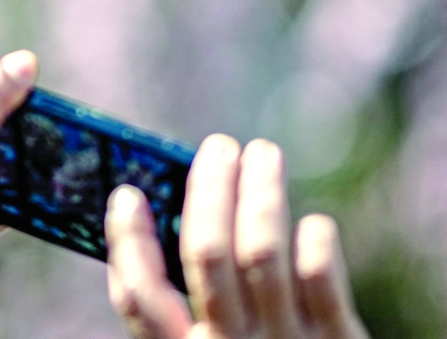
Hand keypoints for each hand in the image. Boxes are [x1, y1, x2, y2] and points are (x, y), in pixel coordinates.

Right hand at [105, 135, 368, 338]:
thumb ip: (203, 300)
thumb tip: (194, 208)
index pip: (140, 298)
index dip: (128, 241)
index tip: (128, 193)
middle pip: (207, 252)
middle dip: (210, 188)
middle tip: (219, 147)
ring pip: (261, 250)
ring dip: (261, 190)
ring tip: (264, 154)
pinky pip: (319, 275)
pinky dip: (314, 237)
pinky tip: (311, 221)